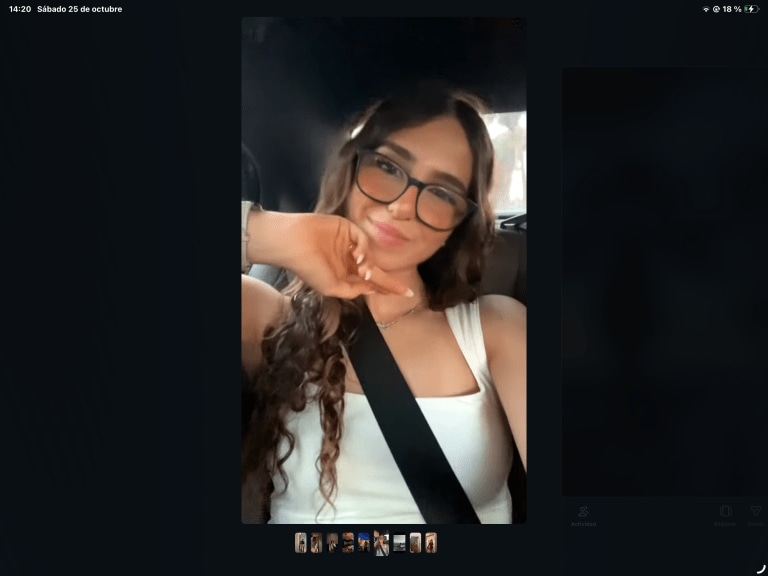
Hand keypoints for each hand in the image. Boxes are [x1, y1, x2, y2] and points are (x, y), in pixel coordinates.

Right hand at [283, 213, 414, 299]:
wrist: (294, 244)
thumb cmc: (309, 268)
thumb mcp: (331, 288)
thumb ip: (352, 290)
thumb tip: (371, 289)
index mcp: (343, 275)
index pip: (368, 284)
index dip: (385, 289)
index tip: (404, 295)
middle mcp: (347, 260)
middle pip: (374, 272)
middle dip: (388, 282)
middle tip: (404, 291)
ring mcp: (348, 244)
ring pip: (369, 256)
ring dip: (370, 266)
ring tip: (364, 272)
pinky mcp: (347, 229)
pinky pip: (362, 240)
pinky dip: (364, 249)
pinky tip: (359, 257)